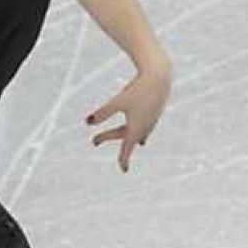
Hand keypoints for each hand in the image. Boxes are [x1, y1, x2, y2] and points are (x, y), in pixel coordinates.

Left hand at [85, 56, 171, 172]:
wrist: (160, 77)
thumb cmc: (138, 89)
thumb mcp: (117, 101)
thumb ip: (103, 112)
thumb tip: (88, 123)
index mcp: (136, 128)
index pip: (127, 148)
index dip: (124, 159)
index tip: (123, 169)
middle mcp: (145, 127)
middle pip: (124, 136)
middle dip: (108, 137)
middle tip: (94, 141)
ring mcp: (151, 120)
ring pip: (136, 131)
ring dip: (124, 134)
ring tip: (122, 139)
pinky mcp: (154, 112)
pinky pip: (144, 126)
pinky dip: (136, 129)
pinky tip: (142, 132)